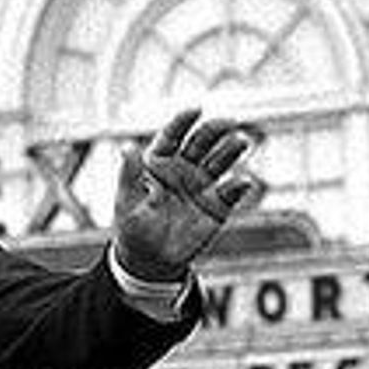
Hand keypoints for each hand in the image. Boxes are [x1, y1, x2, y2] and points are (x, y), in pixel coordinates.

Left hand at [111, 108, 261, 281]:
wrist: (149, 260)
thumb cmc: (132, 228)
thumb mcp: (126, 201)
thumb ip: (129, 175)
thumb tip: (126, 147)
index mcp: (158, 164)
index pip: (171, 137)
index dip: (182, 122)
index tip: (196, 109)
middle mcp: (183, 170)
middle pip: (201, 143)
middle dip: (214, 131)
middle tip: (228, 122)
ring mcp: (201, 186)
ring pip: (220, 162)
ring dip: (231, 150)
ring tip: (241, 140)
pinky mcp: (216, 207)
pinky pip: (230, 193)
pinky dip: (238, 186)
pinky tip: (242, 181)